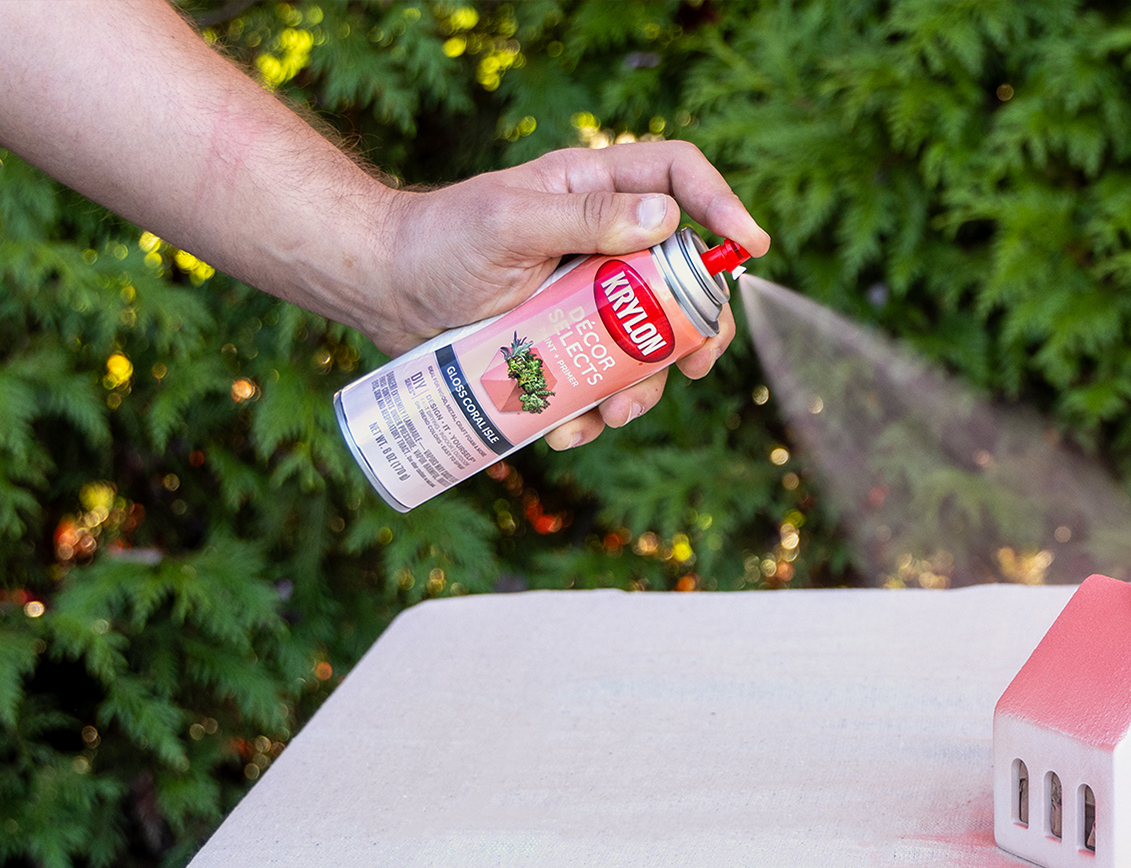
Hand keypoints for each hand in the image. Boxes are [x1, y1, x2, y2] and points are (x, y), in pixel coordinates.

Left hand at [362, 141, 771, 449]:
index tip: (749, 247)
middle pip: (684, 276)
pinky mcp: (566, 344)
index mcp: (595, 190)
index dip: (722, 204)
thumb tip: (665, 218)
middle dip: (699, 327)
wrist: (380, 291)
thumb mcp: (506, 222)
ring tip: (615, 415)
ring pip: (650, 342)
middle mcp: (604, 242)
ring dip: (646, 387)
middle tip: (696, 364)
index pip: (679, 177)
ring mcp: (589, 298)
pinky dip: (596, 413)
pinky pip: (604, 381)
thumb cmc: (436, 241)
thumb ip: (582, 217)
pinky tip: (571, 427)